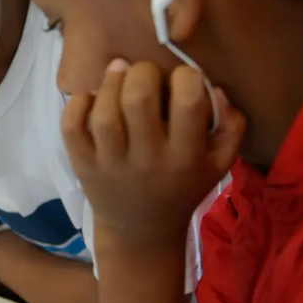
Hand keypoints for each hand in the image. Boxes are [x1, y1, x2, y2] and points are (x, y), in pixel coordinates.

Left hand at [62, 60, 244, 243]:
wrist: (141, 231)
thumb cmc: (183, 186)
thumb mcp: (218, 164)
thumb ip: (231, 126)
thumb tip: (214, 89)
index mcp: (185, 158)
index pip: (188, 103)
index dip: (186, 77)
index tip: (181, 78)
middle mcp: (148, 161)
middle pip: (139, 99)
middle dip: (143, 71)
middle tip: (145, 74)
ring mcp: (111, 164)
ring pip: (105, 112)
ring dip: (111, 82)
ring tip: (119, 73)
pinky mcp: (82, 165)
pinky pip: (72, 127)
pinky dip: (78, 103)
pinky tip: (93, 97)